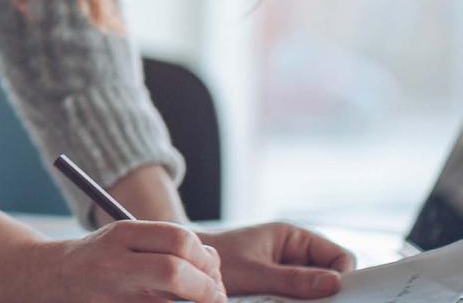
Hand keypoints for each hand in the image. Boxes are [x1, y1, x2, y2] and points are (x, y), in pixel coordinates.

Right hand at [14, 220, 226, 302]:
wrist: (50, 279)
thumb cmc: (100, 259)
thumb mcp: (126, 239)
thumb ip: (165, 245)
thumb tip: (214, 262)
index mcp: (122, 234)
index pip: (179, 239)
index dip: (205, 257)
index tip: (211, 269)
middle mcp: (116, 263)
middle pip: (177, 270)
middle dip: (207, 287)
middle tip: (215, 295)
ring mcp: (115, 294)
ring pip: (171, 302)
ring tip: (197, 302)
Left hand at [195, 222, 356, 297]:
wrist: (187, 266)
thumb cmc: (215, 260)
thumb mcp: (255, 272)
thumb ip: (293, 279)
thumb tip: (335, 282)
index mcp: (292, 237)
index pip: (337, 255)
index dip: (345, 276)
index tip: (341, 296)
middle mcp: (293, 252)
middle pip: (330, 275)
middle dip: (329, 292)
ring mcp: (286, 270)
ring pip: (316, 290)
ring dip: (311, 300)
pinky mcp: (278, 288)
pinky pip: (299, 298)